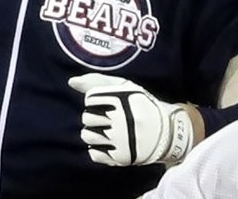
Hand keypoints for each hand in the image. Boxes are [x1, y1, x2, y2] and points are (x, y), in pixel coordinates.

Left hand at [69, 73, 193, 165]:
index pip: (89, 100)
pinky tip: (107, 144)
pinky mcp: (122, 157)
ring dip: (92, 133)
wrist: (166, 131)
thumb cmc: (139, 105)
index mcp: (121, 100)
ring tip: (103, 131)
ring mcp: (121, 140)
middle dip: (93, 117)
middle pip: (86, 118)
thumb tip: (71, 82)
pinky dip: (97, 149)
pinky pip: (95, 154)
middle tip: (105, 119)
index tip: (106, 103)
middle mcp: (121, 119)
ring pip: (87, 136)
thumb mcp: (122, 86)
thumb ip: (96, 81)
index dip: (95, 101)